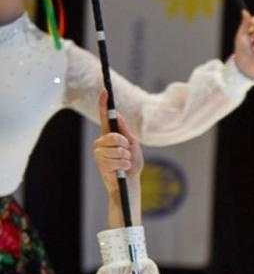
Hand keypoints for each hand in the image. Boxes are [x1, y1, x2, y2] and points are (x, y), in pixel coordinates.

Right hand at [92, 91, 142, 224]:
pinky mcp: (101, 164)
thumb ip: (125, 132)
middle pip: (113, 136)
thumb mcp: (133, 145)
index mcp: (110, 135)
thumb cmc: (131, 163)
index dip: (104, 104)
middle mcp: (101, 142)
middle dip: (124, 145)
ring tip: (125, 163)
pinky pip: (116, 160)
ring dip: (125, 157)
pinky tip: (122, 169)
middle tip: (127, 154)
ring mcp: (100, 153)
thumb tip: (117, 115)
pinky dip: (124, 165)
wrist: (129, 182)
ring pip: (116, 149)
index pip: (105, 117)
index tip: (105, 90)